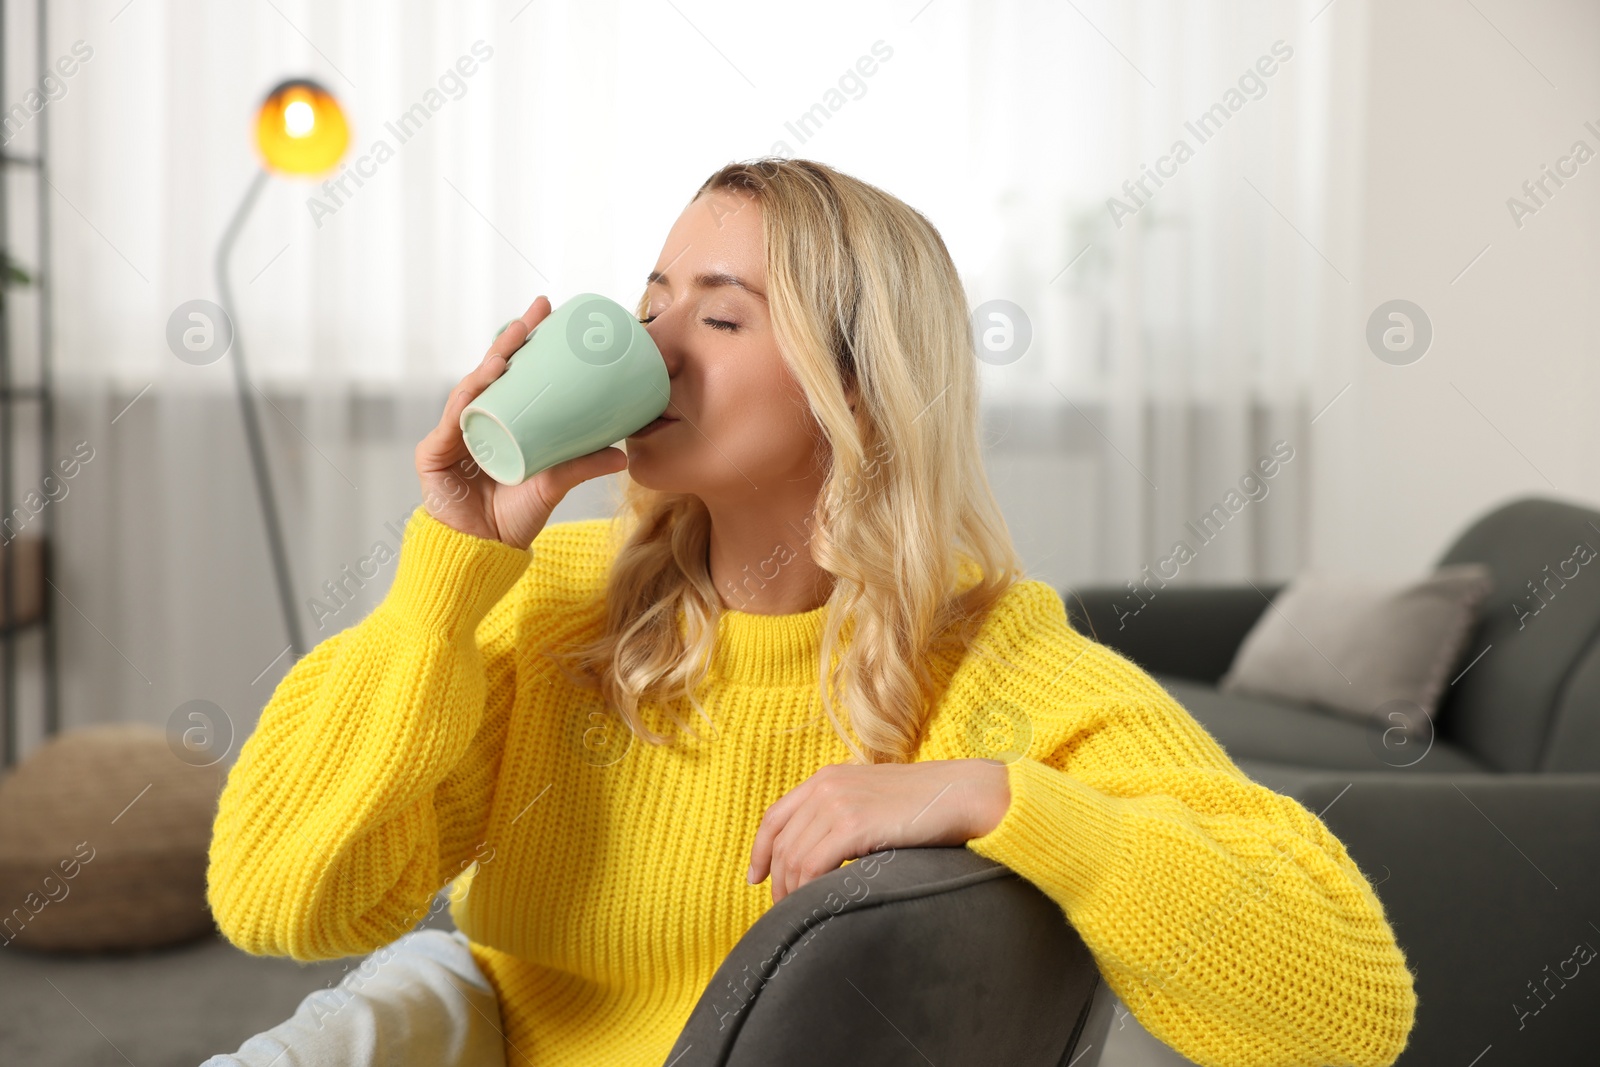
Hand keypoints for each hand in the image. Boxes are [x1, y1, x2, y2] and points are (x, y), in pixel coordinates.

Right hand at [415, 295, 629, 549]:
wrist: (481, 553)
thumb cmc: (512, 519)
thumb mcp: (553, 484)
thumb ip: (582, 466)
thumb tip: (623, 453)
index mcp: (499, 423)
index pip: (513, 376)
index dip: (529, 344)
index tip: (552, 315)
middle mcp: (474, 422)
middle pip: (492, 371)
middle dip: (514, 336)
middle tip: (540, 309)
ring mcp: (452, 433)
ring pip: (474, 386)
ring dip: (495, 358)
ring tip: (519, 336)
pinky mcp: (434, 452)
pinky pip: (456, 416)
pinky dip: (471, 395)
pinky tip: (488, 376)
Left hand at [747, 758, 1011, 903]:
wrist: (965, 794)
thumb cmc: (928, 805)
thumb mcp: (875, 799)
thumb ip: (846, 814)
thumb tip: (825, 852)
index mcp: (828, 777)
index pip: (775, 817)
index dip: (760, 850)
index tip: (757, 878)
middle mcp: (826, 786)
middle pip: (781, 843)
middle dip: (778, 882)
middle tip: (783, 910)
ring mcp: (838, 803)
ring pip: (794, 858)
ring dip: (791, 891)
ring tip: (800, 914)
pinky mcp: (854, 824)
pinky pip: (813, 865)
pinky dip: (807, 890)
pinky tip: (817, 904)